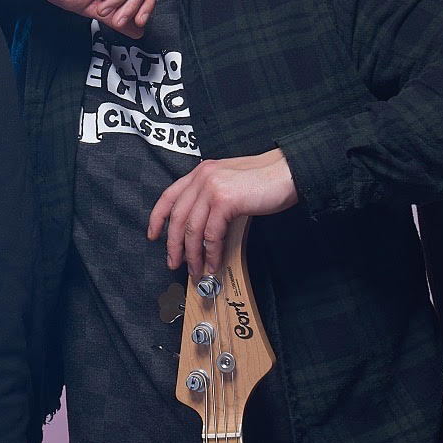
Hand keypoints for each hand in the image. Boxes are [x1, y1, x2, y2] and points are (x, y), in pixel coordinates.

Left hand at [148, 150, 297, 277]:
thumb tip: (201, 229)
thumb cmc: (265, 180)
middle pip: (177, 217)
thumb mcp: (230, 182)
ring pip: (191, 229)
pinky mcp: (225, 201)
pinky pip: (211, 235)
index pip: (169, 196)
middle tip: (173, 263)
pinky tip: (214, 264)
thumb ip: (212, 197)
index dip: (157, 218)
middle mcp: (202, 177)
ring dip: (192, 255)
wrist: (289, 172)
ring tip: (196, 270)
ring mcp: (212, 188)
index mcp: (201, 172)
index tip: (153, 236)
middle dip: (173, 245)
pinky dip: (211, 254)